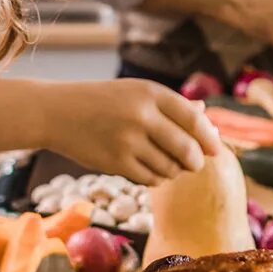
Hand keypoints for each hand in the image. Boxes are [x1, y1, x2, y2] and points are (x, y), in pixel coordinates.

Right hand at [48, 80, 219, 183]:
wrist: (57, 112)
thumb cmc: (102, 102)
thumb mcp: (135, 92)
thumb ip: (171, 104)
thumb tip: (205, 112)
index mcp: (150, 92)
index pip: (194, 118)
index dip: (209, 137)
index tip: (216, 149)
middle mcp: (141, 114)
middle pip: (187, 148)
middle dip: (196, 161)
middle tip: (195, 164)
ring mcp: (128, 139)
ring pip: (170, 167)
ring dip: (174, 171)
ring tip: (169, 166)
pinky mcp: (115, 161)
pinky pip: (150, 178)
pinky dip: (157, 179)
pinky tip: (152, 172)